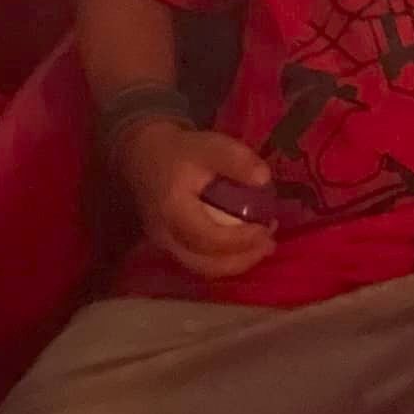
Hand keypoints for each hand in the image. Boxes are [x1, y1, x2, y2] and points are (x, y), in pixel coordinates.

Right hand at [118, 122, 275, 279]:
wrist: (143, 156)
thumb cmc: (179, 151)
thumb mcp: (209, 146)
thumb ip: (237, 160)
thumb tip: (264, 179)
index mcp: (174, 211)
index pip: (210, 238)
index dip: (242, 239)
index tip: (268, 226)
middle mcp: (165, 235)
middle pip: (205, 264)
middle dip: (242, 259)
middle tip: (270, 243)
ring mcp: (163, 245)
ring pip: (201, 268)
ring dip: (234, 262)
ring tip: (261, 247)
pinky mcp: (168, 246)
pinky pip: (197, 261)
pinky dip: (222, 259)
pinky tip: (242, 247)